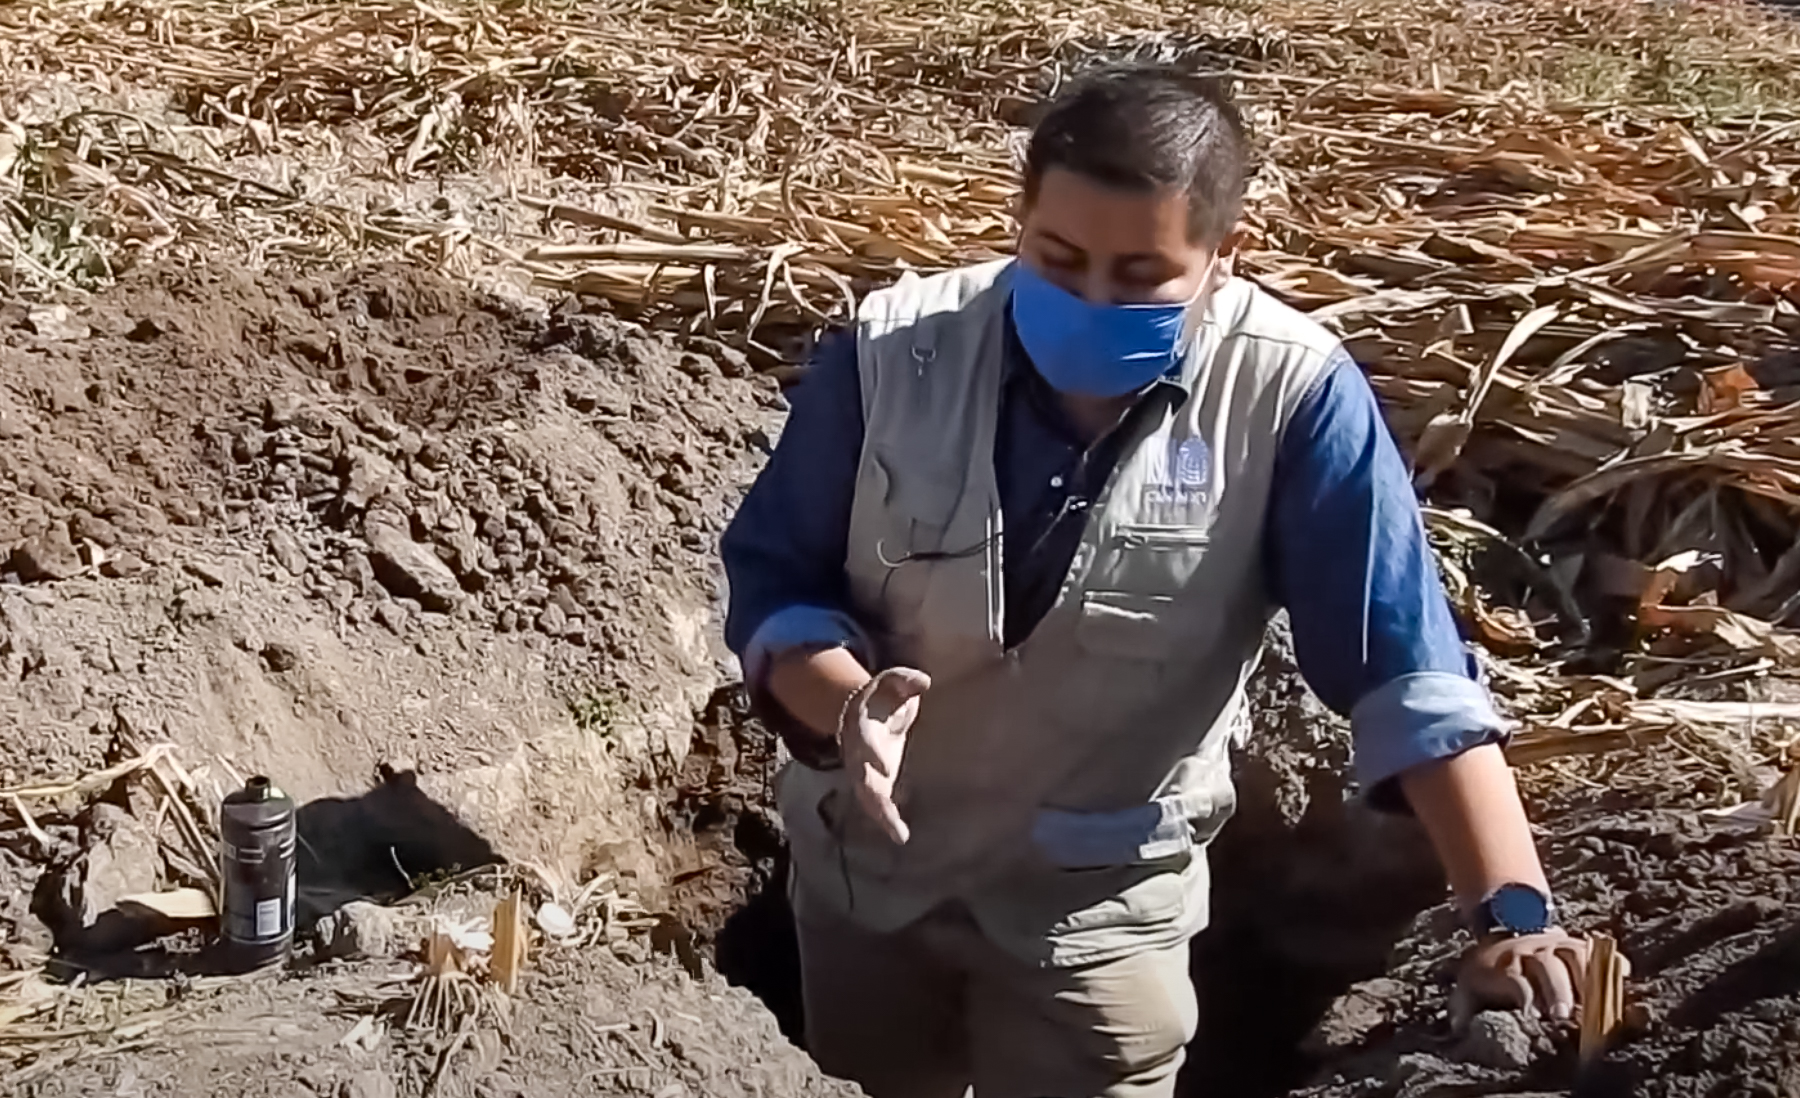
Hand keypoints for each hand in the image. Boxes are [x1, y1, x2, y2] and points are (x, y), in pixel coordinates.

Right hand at [838, 667, 930, 844]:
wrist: (862, 713)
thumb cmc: (882, 697)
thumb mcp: (892, 682)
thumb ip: (904, 681)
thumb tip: (923, 681)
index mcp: (860, 726)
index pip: (863, 740)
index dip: (871, 751)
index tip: (884, 764)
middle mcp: (857, 754)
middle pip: (861, 776)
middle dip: (872, 793)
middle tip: (884, 810)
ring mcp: (864, 772)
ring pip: (867, 797)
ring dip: (881, 815)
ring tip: (897, 833)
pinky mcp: (875, 784)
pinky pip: (878, 805)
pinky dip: (887, 821)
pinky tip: (901, 836)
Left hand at [1454, 929, 1616, 1024]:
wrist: (1505, 922)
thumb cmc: (1488, 970)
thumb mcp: (1468, 984)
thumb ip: (1463, 1007)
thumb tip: (1460, 1028)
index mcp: (1504, 965)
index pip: (1516, 981)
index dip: (1526, 999)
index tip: (1534, 1018)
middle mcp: (1531, 951)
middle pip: (1548, 968)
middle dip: (1558, 992)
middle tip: (1564, 1016)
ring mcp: (1556, 944)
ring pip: (1575, 955)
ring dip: (1587, 978)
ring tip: (1596, 1002)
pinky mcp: (1575, 943)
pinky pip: (1596, 949)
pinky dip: (1611, 960)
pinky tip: (1622, 972)